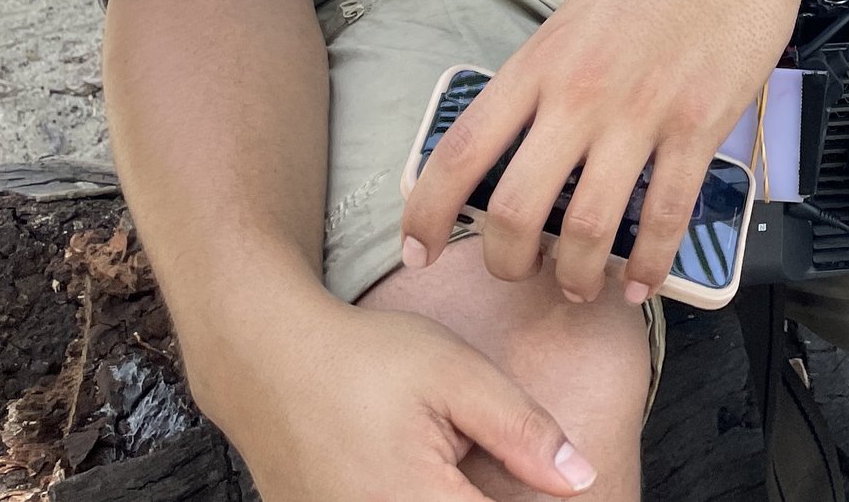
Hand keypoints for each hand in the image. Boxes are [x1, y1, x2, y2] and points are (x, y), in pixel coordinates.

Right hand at [209, 288, 594, 500]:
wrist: (266, 361)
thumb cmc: (362, 360)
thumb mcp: (455, 375)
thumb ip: (522, 430)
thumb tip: (581, 479)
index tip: (551, 483)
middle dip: (490, 497)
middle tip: (478, 456)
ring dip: (455, 496)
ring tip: (448, 462)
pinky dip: (419, 497)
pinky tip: (422, 473)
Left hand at [401, 0, 807, 303]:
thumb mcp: (576, 11)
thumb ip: (546, 73)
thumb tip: (522, 133)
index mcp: (541, 61)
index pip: (462, 150)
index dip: (430, 212)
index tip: (418, 251)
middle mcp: (581, 94)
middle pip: (518, 208)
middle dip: (508, 262)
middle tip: (518, 274)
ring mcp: (642, 113)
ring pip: (592, 226)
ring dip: (577, 274)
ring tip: (579, 287)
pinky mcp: (701, 125)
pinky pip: (668, 214)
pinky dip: (650, 264)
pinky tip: (640, 283)